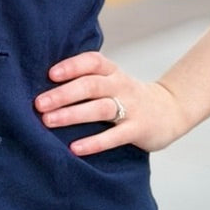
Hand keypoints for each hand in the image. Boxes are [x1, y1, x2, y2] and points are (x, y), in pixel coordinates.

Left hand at [33, 50, 189, 154]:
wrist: (170, 111)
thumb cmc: (127, 96)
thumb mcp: (111, 82)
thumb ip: (86, 81)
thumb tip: (42, 87)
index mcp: (112, 71)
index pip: (92, 61)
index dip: (71, 66)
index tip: (50, 74)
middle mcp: (121, 85)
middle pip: (91, 85)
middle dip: (63, 94)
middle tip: (39, 104)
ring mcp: (131, 107)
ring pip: (100, 108)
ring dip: (72, 114)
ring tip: (48, 122)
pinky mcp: (138, 129)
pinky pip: (115, 136)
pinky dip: (94, 142)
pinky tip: (75, 148)